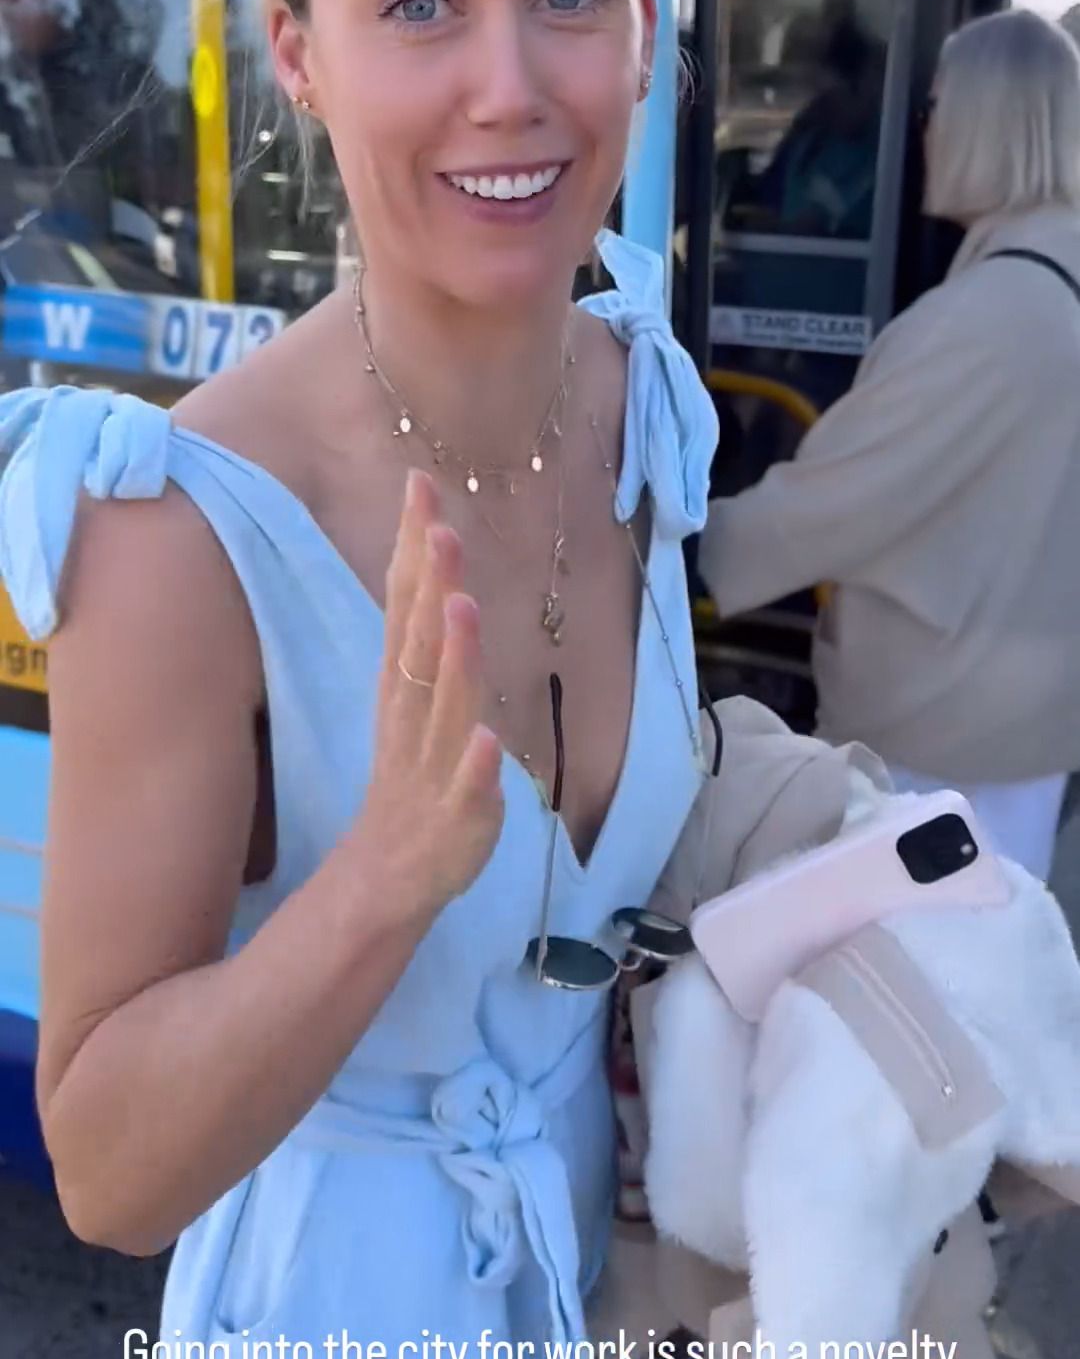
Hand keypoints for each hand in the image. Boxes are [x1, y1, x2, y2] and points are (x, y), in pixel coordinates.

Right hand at [350, 470, 504, 927]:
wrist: (391, 873)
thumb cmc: (416, 774)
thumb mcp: (418, 695)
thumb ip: (428, 632)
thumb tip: (433, 555)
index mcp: (405, 681)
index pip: (406, 601)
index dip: (412, 545)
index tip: (420, 485)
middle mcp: (413, 713)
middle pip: (420, 640)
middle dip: (431, 584)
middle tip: (440, 527)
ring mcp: (432, 763)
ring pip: (443, 705)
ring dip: (453, 658)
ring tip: (461, 607)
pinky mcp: (456, 813)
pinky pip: (467, 786)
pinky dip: (476, 763)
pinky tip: (488, 739)